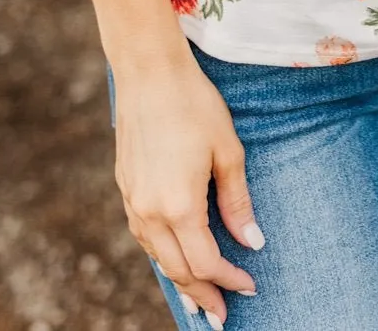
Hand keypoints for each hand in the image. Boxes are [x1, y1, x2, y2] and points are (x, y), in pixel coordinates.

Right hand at [113, 51, 263, 324]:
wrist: (148, 71)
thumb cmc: (194, 104)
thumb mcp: (228, 150)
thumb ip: (237, 201)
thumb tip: (252, 242)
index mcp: (178, 206)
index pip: (206, 263)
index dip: (229, 280)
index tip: (249, 287)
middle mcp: (150, 211)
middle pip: (177, 269)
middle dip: (202, 295)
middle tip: (221, 316)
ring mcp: (133, 200)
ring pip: (156, 255)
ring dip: (179, 279)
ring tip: (198, 298)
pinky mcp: (126, 186)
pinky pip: (144, 234)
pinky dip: (161, 254)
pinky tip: (173, 255)